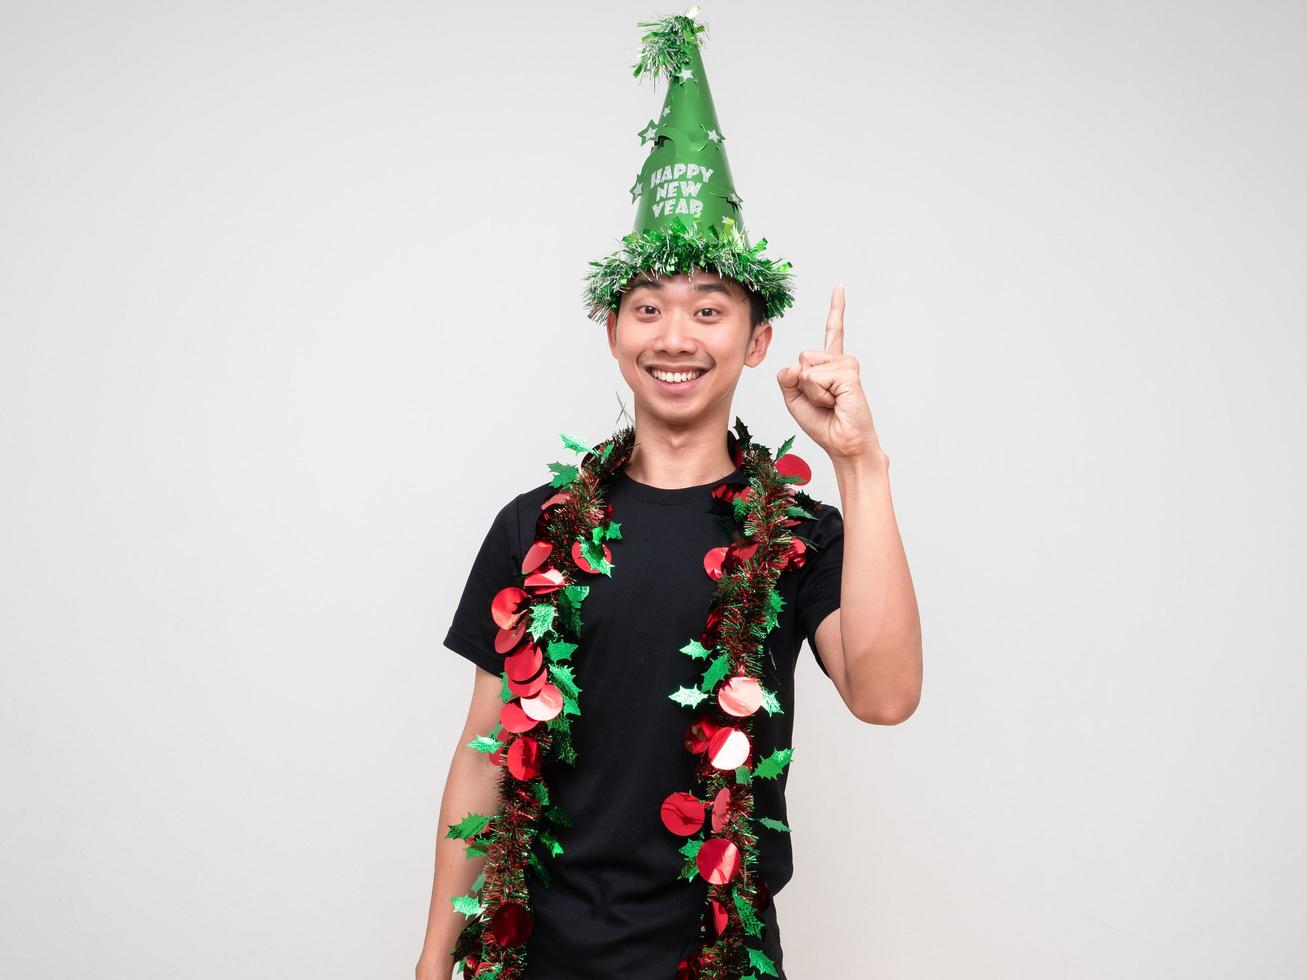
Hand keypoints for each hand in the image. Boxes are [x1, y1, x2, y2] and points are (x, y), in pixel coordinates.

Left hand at [775, 284, 881, 461]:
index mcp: (829, 363)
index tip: (840, 287)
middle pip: (801, 358)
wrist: (842, 443)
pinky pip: (814, 378)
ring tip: (830, 402)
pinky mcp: (849, 374)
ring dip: (811, 392)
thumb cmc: (823, 423)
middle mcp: (840, 360)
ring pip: (806, 368)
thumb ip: (786, 378)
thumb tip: (798, 365)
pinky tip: (836, 402)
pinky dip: (818, 395)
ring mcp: (846, 365)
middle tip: (822, 401)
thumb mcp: (793, 399)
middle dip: (801, 384)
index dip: (836, 309)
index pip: (833, 330)